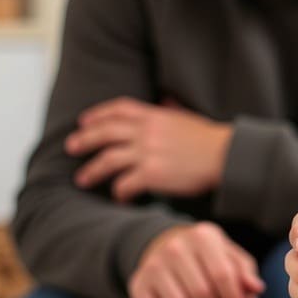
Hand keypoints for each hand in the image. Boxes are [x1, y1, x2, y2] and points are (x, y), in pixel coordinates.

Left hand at [65, 96, 232, 202]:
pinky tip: (117, 197)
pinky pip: (125, 184)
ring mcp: (148, 152)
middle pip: (105, 133)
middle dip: (84, 140)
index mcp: (155, 115)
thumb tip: (166, 100)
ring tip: (82, 179)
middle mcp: (147, 131)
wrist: (226, 156)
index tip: (84, 121)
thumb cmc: (210, 140)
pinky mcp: (153, 174)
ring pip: (108, 160)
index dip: (97, 114)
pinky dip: (118, 192)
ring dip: (92, 170)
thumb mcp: (187, 117)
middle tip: (71, 147)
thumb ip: (172, 109)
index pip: (118, 109)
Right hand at [128, 222, 264, 297]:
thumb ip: (244, 271)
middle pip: (202, 291)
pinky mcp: (139, 283)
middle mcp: (175, 247)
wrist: (162, 245)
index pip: (222, 274)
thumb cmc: (204, 254)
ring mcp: (154, 265)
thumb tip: (256, 289)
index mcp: (202, 236)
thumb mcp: (227, 253)